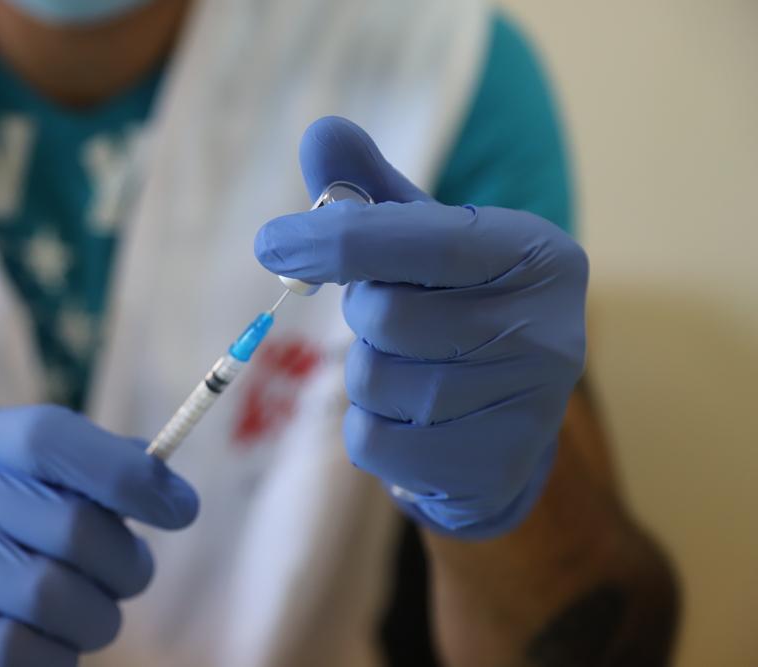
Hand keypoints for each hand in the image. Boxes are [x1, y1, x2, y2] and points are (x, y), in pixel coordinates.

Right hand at [0, 405, 197, 665]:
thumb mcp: (31, 483)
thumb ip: (96, 472)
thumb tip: (168, 488)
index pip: (55, 439)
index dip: (128, 475)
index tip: (183, 509)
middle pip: (73, 527)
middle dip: (125, 562)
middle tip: (132, 573)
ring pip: (54, 598)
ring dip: (95, 616)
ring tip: (88, 612)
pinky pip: (24, 653)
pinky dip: (57, 655)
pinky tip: (50, 643)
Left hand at [255, 116, 586, 538]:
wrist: (511, 419)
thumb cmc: (458, 310)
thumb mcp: (424, 242)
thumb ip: (372, 192)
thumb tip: (320, 132)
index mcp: (535, 252)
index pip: (424, 240)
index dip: (337, 239)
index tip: (271, 242)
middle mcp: (547, 328)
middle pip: (387, 318)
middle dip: (362, 316)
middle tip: (387, 316)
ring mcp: (528, 407)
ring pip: (374, 384)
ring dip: (365, 374)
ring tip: (409, 368)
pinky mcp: (494, 467)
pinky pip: (374, 442)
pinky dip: (369, 427)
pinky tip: (409, 417)